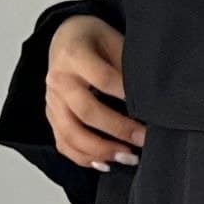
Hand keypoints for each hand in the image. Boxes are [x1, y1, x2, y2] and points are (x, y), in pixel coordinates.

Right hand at [44, 14, 144, 171]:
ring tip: (128, 158)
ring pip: (71, 134)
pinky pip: (63, 144)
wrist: (64, 39)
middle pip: (87, 112)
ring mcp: (52, 101)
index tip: (149, 109)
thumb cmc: (94, 40)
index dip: (126, 94)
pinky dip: (84, 158)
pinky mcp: (51, 117)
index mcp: (74, 54)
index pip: (102, 78)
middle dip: (119, 130)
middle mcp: (58, 80)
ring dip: (101, 151)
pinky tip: (106, 164)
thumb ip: (126, 65)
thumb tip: (151, 96)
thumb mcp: (113, 39)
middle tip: (143, 140)